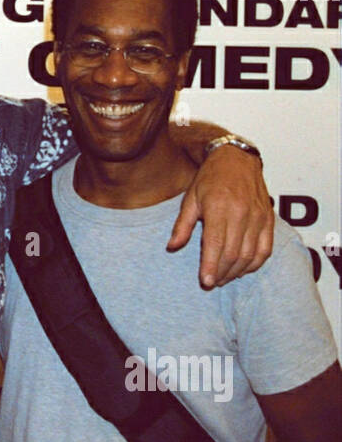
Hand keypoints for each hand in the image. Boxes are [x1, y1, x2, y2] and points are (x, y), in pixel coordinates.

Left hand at [168, 144, 272, 287]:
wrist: (237, 159)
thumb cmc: (210, 179)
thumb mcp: (190, 198)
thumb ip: (182, 225)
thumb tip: (172, 247)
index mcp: (219, 207)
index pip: (216, 244)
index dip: (211, 266)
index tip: (206, 282)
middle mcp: (241, 213)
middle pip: (233, 253)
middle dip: (222, 273)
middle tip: (212, 282)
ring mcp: (258, 217)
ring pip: (250, 254)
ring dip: (237, 271)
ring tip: (224, 278)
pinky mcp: (268, 219)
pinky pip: (265, 249)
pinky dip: (255, 263)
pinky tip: (243, 269)